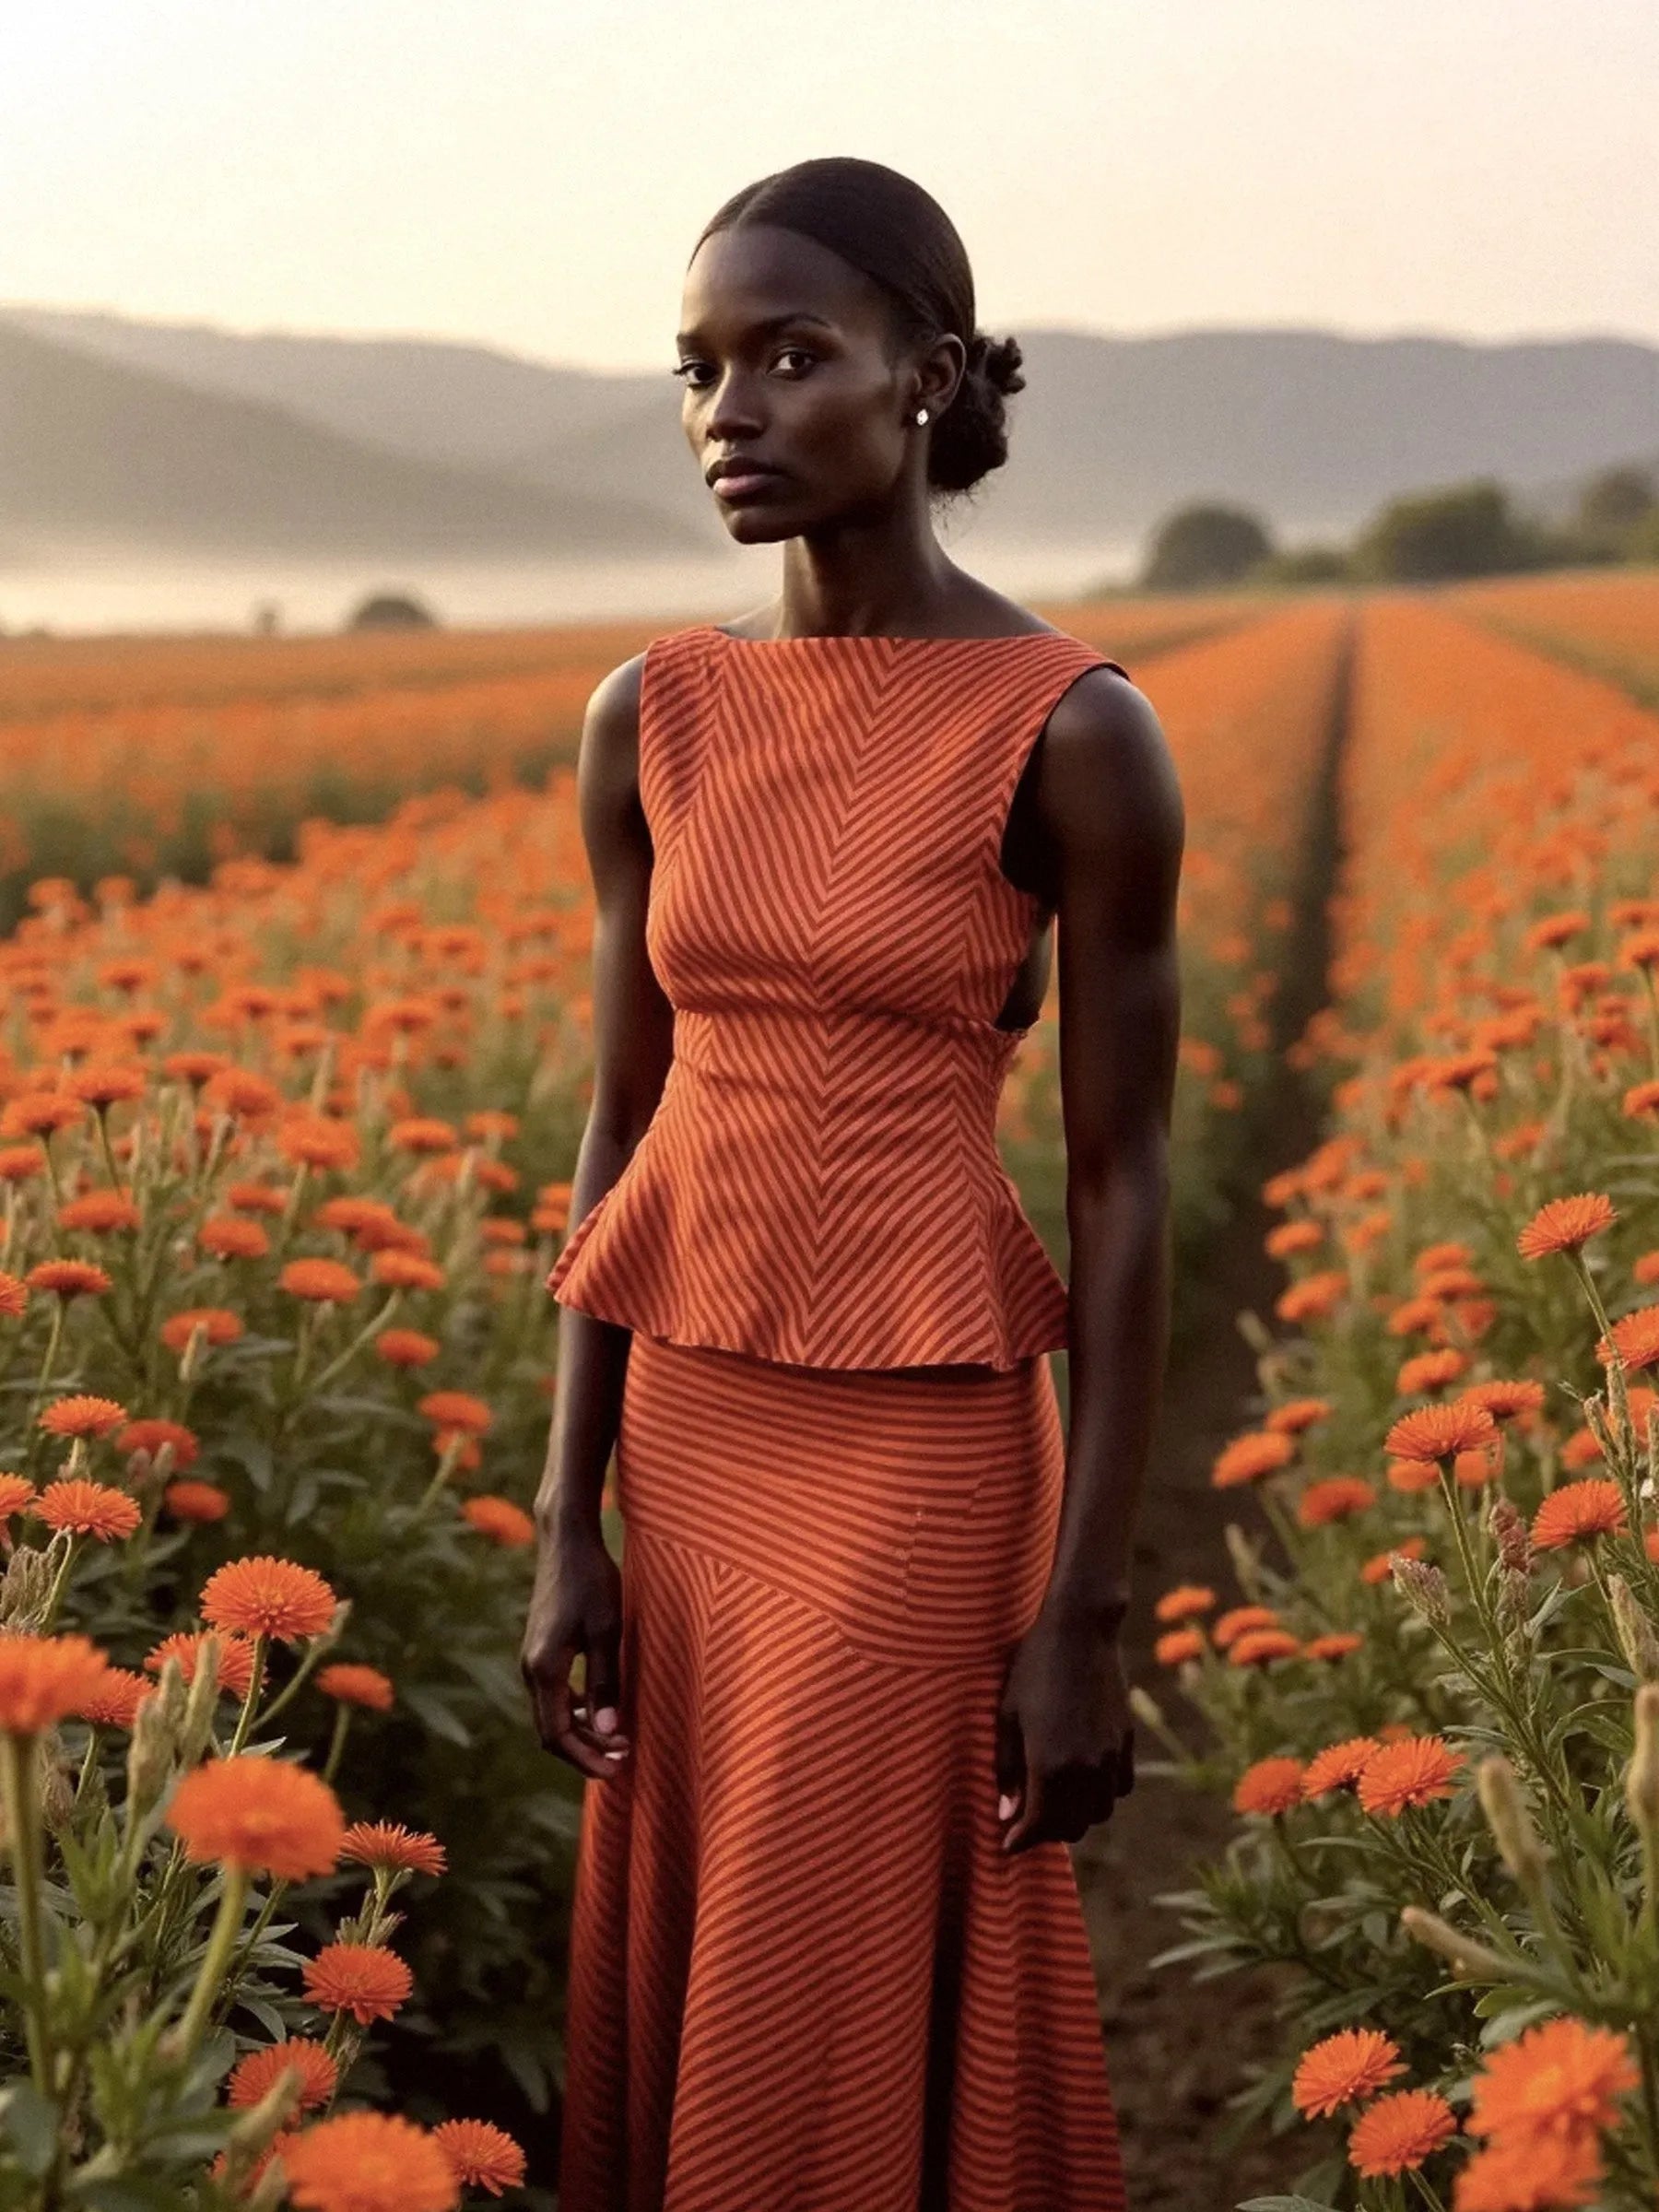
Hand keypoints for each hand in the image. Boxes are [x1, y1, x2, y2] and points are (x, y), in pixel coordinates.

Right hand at [519, 1520, 633, 1780]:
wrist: (567, 1539)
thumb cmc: (592, 1580)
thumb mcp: (608, 1631)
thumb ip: (606, 1682)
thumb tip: (610, 1731)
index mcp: (544, 1669)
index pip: (557, 1736)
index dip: (585, 1759)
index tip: (616, 1770)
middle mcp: (531, 1669)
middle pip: (551, 1730)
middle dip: (586, 1750)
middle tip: (624, 1757)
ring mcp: (532, 1658)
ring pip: (552, 1713)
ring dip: (582, 1730)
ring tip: (619, 1737)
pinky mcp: (540, 1648)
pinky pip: (553, 1693)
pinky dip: (575, 1709)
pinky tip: (601, 1707)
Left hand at [994, 1601, 1133, 1856]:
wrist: (1080, 1630)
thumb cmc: (1032, 1668)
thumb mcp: (1007, 1716)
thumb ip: (1007, 1769)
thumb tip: (1007, 1813)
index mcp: (1050, 1766)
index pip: (1037, 1826)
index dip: (1020, 1840)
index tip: (1007, 1844)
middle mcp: (1086, 1770)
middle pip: (1071, 1827)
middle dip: (1046, 1831)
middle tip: (1026, 1820)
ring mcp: (1111, 1757)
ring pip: (1099, 1813)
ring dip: (1076, 1816)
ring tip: (1054, 1800)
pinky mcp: (1128, 1742)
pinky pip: (1120, 1788)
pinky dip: (1102, 1794)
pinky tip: (1083, 1778)